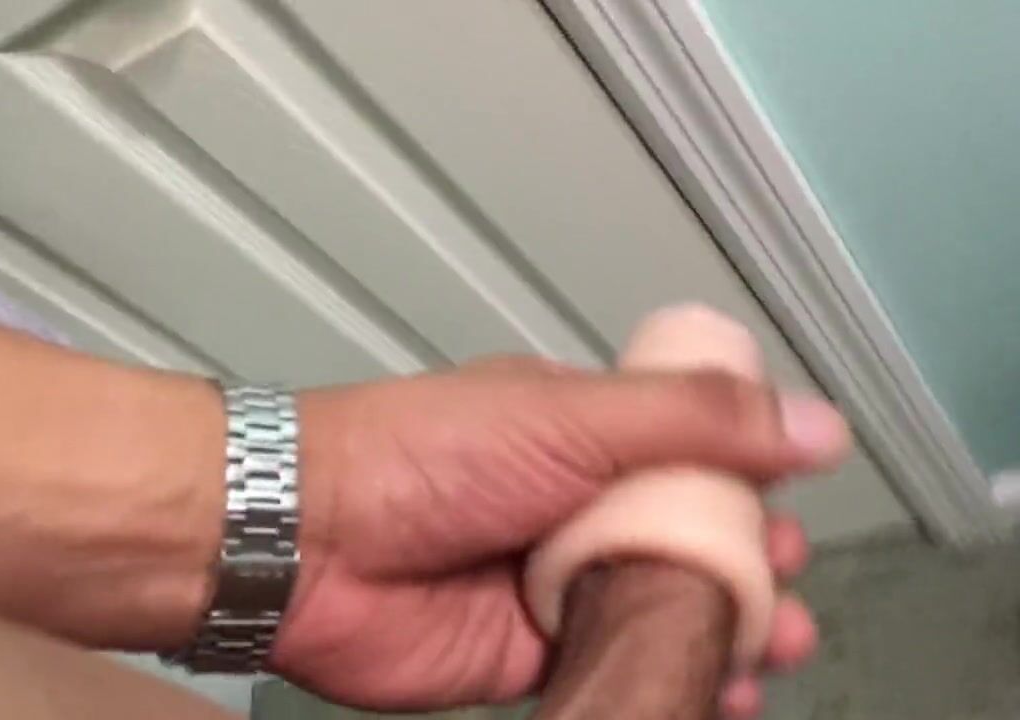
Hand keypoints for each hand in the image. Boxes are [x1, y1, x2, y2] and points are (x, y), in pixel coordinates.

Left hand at [271, 356, 849, 716]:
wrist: (308, 542)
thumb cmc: (419, 455)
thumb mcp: (572, 418)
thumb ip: (692, 419)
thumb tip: (811, 423)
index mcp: (579, 433)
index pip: (687, 453)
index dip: (744, 484)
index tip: (790, 512)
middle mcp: (566, 505)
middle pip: (680, 539)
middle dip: (745, 566)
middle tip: (785, 587)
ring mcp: (546, 582)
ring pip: (655, 610)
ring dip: (722, 630)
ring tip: (776, 645)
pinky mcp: (525, 653)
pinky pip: (613, 669)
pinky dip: (667, 682)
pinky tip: (718, 695)